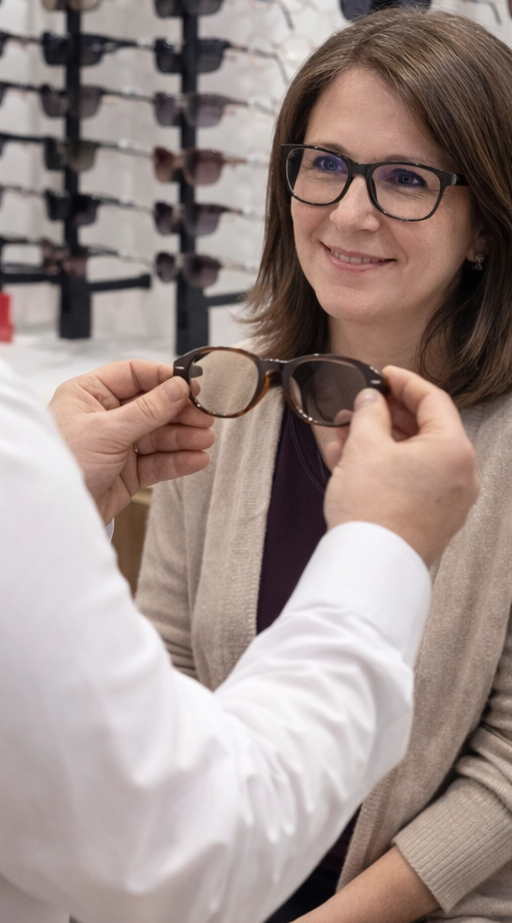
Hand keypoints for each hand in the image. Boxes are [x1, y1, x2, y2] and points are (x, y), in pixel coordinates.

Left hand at [48, 359, 214, 523]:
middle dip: (180, 413)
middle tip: (204, 417)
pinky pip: (158, 461)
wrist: (52, 514)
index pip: (133, 375)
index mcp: (89, 394)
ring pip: (159, 435)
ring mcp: (117, 445)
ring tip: (205, 440)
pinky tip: (197, 459)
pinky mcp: (127, 472)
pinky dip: (178, 460)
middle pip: (152, 406)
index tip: (191, 385)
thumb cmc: (62, 465)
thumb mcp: (106, 431)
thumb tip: (177, 389)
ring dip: (184, 437)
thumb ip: (146, 411)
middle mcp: (104, 416)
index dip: (164, 379)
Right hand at [323, 366, 479, 565]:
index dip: (404, 382)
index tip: (383, 375)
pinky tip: (353, 463)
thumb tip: (371, 400)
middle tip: (359, 407)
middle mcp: (460, 474)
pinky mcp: (433, 520)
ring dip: (381, 442)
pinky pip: (412, 481)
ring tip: (345, 436)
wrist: (369, 567)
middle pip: (425, 429)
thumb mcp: (364, 446)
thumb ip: (369, 413)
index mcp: (453, 449)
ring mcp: (450, 500)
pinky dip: (387, 468)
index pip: (433, 399)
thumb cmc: (372, 510)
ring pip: (415, 457)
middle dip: (387, 415)